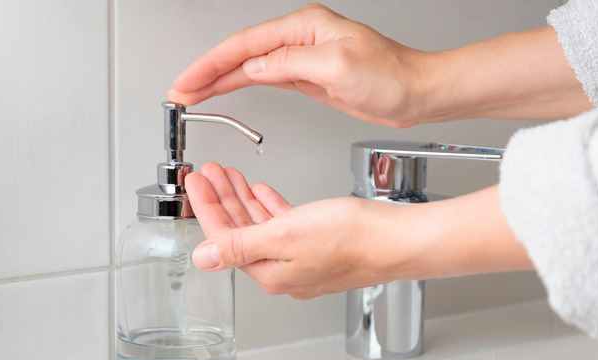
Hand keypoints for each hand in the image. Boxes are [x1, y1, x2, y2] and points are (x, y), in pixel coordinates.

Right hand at [168, 3, 430, 127]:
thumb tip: (256, 67)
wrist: (416, 93)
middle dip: (208, 72)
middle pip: (241, 54)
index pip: (245, 45)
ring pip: (250, 67)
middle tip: (181, 91)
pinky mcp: (308, 77)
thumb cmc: (391, 76)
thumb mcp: (337, 68)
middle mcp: (301, 38)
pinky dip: (241, 86)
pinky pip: (265, 78)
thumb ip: (291, 64)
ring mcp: (302, 58)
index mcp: (305, 28)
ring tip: (193, 94)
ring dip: (220, 81)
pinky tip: (227, 90)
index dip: (212, 64)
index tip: (189, 80)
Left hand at [186, 163, 532, 299]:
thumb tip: (202, 257)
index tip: (196, 182)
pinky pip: (285, 225)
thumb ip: (240, 244)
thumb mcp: (285, 235)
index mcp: (270, 271)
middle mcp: (284, 270)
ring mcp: (302, 259)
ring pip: (261, 226)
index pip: (223, 238)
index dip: (206, 206)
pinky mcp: (320, 247)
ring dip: (243, 199)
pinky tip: (264, 192)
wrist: (399, 239)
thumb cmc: (353, 238)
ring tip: (230, 177)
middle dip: (222, 199)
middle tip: (209, 174)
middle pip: (240, 231)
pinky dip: (270, 206)